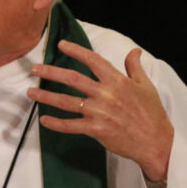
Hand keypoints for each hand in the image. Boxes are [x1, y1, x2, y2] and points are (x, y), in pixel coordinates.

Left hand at [27, 40, 173, 180]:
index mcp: (118, 81)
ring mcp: (99, 113)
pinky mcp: (96, 130)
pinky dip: (56, 123)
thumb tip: (134, 51)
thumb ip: (135, 67)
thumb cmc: (152, 114)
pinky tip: (44, 119)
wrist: (155, 142)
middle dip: (51, 72)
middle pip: (73, 79)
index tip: (61, 45)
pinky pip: (71, 126)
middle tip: (35, 68)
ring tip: (31, 92)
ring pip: (67, 102)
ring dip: (46, 97)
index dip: (76, 51)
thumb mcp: (146, 86)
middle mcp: (106, 95)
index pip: (93, 60)